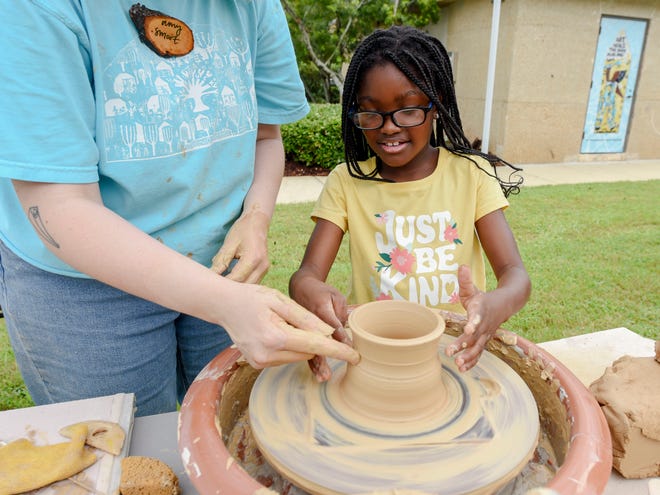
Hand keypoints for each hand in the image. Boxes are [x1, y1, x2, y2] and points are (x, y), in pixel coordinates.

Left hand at [211, 206, 269, 282]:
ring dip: (236, 288)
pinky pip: (252, 284)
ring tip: (221, 285)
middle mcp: (262, 267)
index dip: (223, 283)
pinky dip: (241, 285)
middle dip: (229, 289)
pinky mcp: (263, 271)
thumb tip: (211, 277)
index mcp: (253, 259)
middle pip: (244, 287)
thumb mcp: (229, 244)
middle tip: (214, 287)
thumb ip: (221, 262)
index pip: (236, 279)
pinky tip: (231, 282)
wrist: (257, 222)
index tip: (210, 285)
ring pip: (249, 287)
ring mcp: (264, 270)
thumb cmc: (242, 230)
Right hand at [221, 284, 358, 379]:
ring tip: (282, 323)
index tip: (356, 357)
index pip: (316, 347)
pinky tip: (275, 332)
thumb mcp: (281, 300)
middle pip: (308, 353)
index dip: (338, 352)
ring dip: (301, 344)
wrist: (223, 305)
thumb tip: (329, 333)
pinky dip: (289, 347)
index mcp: (276, 337)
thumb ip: (306, 318)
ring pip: (298, 357)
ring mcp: (260, 362)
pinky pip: (285, 358)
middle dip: (315, 340)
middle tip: (302, 320)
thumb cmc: (253, 297)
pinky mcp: (257, 364)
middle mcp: (267, 354)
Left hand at [445, 265, 499, 371]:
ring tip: (457, 364)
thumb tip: (461, 266)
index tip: (468, 329)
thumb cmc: (484, 298)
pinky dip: (471, 362)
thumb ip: (465, 280)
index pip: (477, 317)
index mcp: (481, 310)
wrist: (506, 305)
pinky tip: (462, 368)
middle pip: (474, 337)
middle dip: (463, 346)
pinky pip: (478, 354)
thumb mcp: (474, 289)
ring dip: (467, 357)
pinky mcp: (484, 342)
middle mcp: (484, 325)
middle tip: (451, 352)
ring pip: (477, 348)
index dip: (473, 323)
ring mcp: (485, 335)